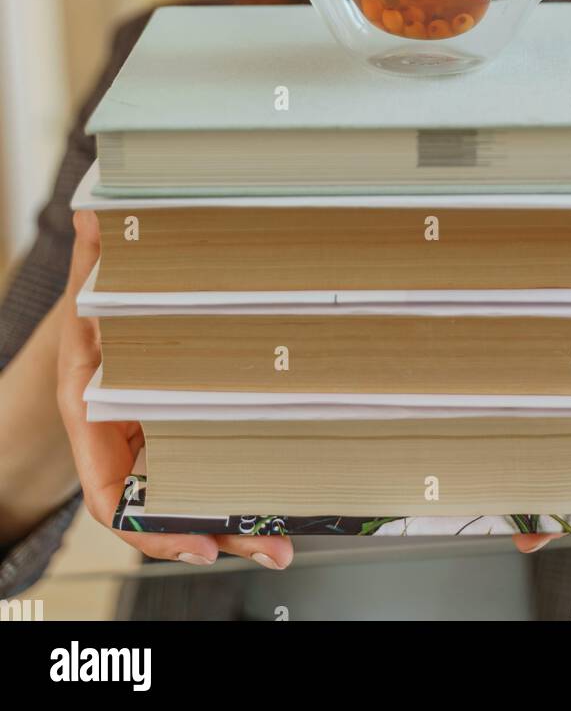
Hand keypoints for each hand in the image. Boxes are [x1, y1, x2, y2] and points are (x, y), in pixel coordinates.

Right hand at [56, 211, 293, 569]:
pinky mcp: (193, 437)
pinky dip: (246, 491)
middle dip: (214, 535)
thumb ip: (99, 254)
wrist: (105, 311)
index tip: (190, 542)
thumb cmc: (99, 303)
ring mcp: (160, 445)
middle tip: (266, 544)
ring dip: (239, 526)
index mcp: (94, 416)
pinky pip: (217, 471)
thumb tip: (96, 217)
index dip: (150, 527)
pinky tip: (286, 501)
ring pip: (196, 498)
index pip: (110, 495)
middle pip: (166, 508)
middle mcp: (125, 442)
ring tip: (283, 542)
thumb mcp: (96, 280)